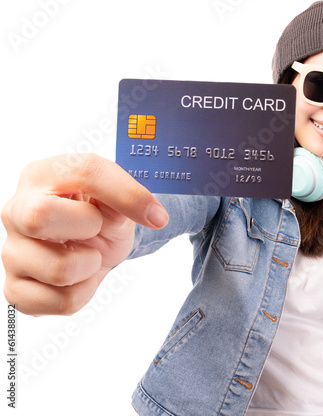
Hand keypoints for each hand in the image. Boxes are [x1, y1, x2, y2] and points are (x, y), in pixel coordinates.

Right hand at [1, 154, 168, 315]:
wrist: (90, 240)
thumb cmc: (98, 212)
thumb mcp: (117, 198)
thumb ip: (128, 196)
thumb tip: (155, 216)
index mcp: (43, 175)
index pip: (85, 174)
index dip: (126, 195)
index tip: (155, 216)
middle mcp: (15, 211)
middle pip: (39, 218)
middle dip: (89, 228)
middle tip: (96, 230)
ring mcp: (11, 253)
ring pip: (59, 270)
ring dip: (91, 267)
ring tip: (87, 255)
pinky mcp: (17, 290)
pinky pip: (60, 302)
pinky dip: (83, 293)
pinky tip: (78, 278)